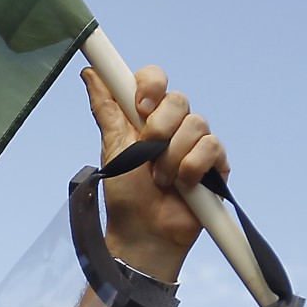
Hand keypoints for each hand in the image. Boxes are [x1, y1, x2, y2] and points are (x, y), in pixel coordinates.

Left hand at [82, 65, 228, 282]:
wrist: (144, 232)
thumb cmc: (126, 195)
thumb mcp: (112, 148)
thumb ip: (106, 109)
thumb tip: (91, 74)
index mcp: (147, 117)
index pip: (155, 79)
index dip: (150, 85)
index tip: (140, 106)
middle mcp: (173, 125)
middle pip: (178, 100)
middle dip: (159, 131)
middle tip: (147, 157)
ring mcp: (196, 144)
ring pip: (196, 124)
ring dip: (173, 157)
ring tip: (162, 181)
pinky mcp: (215, 164)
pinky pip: (212, 147)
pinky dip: (192, 168)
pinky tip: (184, 186)